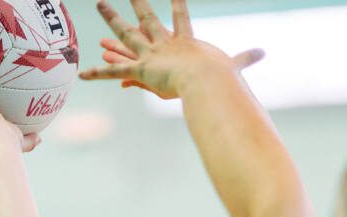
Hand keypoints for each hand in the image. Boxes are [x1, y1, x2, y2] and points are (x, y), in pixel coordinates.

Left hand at [79, 0, 263, 98]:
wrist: (207, 79)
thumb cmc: (220, 76)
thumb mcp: (232, 66)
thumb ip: (245, 60)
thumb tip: (265, 53)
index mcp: (185, 41)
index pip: (180, 18)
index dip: (178, 4)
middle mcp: (164, 43)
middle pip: (147, 18)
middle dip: (137, 4)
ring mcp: (150, 54)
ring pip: (126, 35)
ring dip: (112, 20)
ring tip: (100, 3)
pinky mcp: (140, 69)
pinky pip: (115, 72)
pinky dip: (98, 74)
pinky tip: (81, 74)